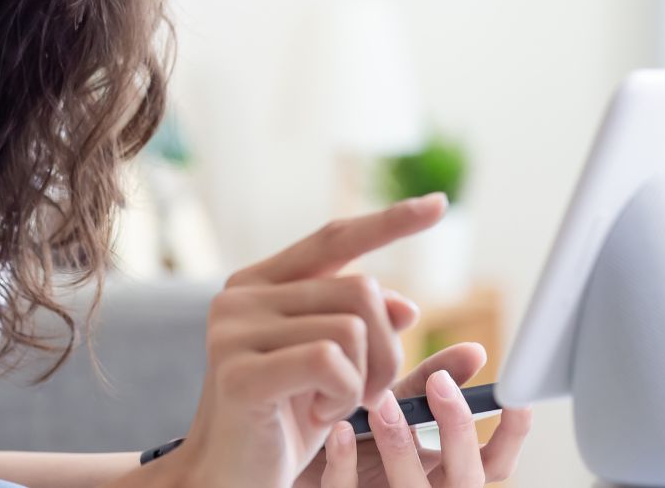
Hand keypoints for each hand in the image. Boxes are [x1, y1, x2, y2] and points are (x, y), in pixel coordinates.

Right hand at [173, 194, 447, 487]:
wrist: (226, 480)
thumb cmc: (281, 425)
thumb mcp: (334, 373)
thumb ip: (362, 332)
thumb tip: (405, 305)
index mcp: (261, 284)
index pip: (335, 239)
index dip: (390, 222)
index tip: (439, 205)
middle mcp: (241, 296)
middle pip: (362, 290)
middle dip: (387, 351)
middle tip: (365, 395)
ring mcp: (234, 330)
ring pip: (353, 328)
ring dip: (362, 382)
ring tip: (328, 407)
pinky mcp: (238, 370)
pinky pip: (331, 360)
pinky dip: (342, 396)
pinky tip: (316, 416)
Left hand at [300, 343, 533, 486]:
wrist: (288, 464)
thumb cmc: (354, 435)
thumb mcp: (394, 409)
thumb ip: (429, 382)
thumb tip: (476, 351)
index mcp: (443, 473)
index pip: (496, 464)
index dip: (512, 434)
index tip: (513, 395)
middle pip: (466, 482)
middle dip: (456, 431)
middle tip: (438, 384)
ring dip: (401, 446)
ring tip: (381, 401)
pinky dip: (346, 464)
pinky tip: (336, 430)